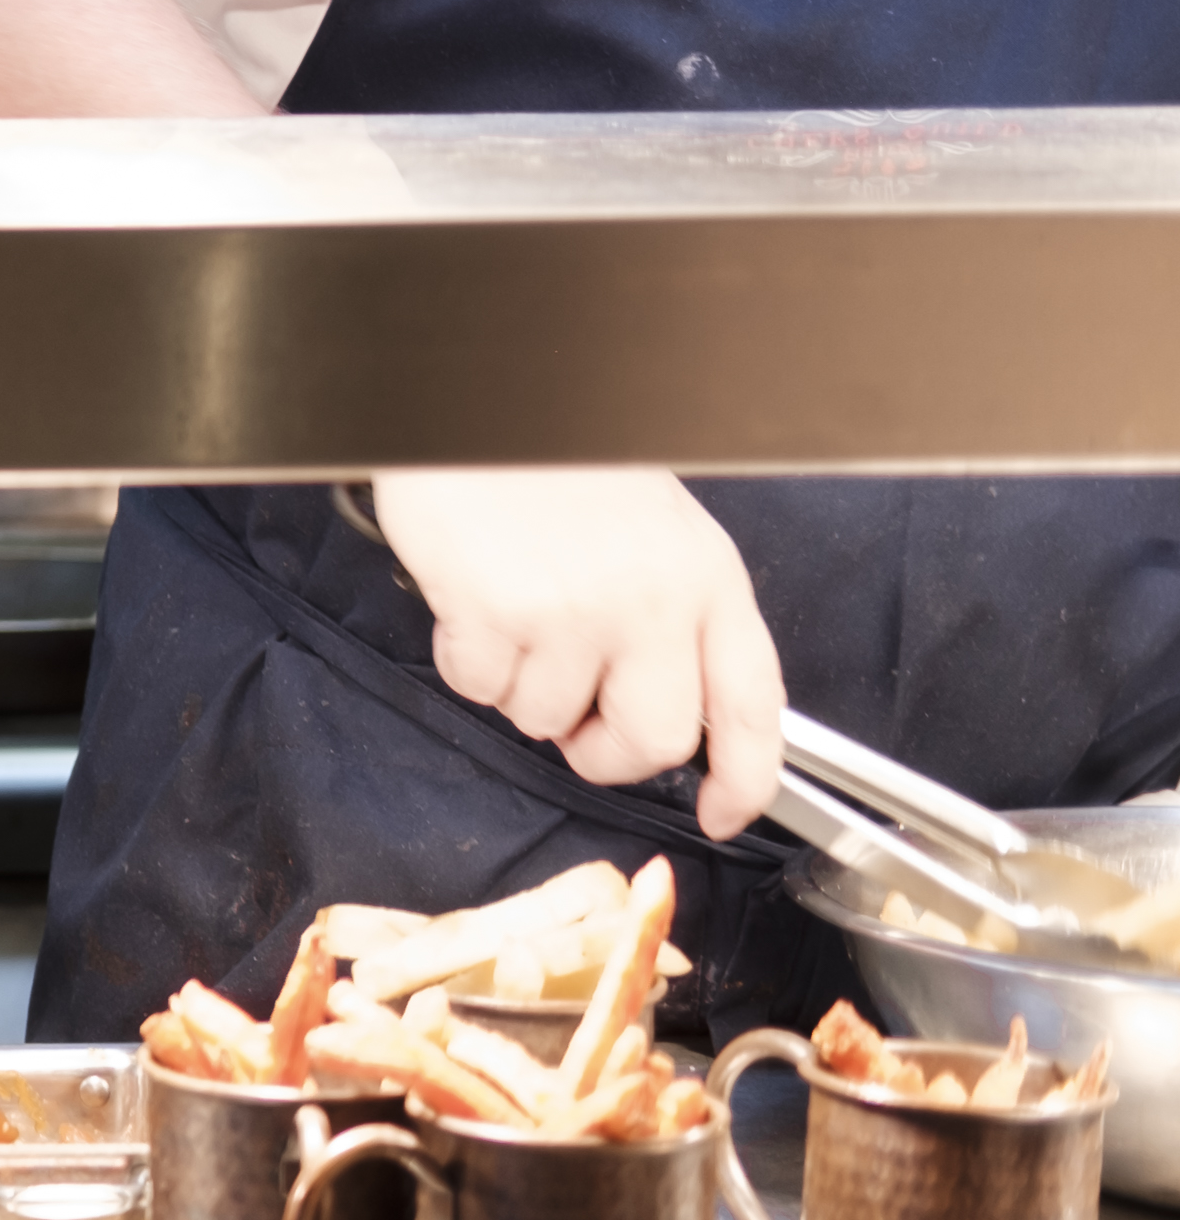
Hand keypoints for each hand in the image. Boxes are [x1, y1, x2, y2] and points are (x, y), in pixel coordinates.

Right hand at [368, 469, 785, 837]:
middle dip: (606, 755)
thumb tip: (663, 723)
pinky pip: (479, 687)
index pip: (753, 707)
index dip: (744, 780)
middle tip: (576, 728)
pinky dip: (466, 659)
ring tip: (512, 617)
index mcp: (709, 581)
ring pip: (547, 720)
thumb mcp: (659, 539)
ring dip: (520, 688)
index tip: (720, 813)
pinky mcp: (500, 613)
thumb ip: (676, 623)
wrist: (484, 406)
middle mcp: (655, 603)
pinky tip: (472, 601)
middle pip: (653, 743)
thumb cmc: (563, 469)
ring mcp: (577, 612)